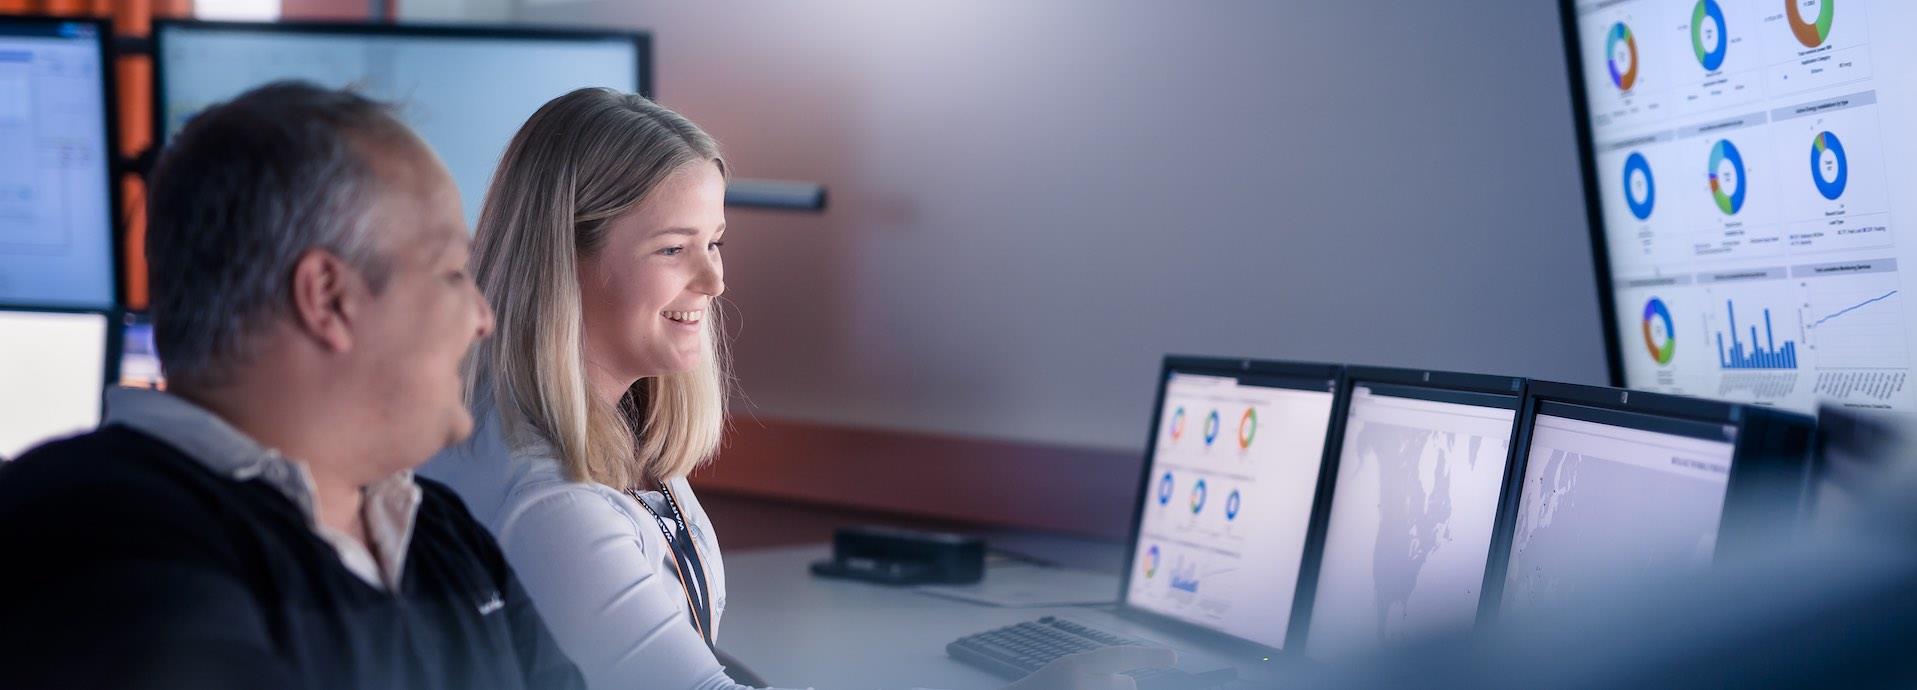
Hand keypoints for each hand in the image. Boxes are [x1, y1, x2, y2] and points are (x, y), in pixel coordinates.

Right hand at [1003, 646, 1177, 689]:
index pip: (1119, 656)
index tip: (1172, 657)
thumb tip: (1132, 683)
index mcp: (1074, 667)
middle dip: (1117, 686)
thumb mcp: (1067, 670)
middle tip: (1088, 686)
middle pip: (1126, 685)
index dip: (1148, 655)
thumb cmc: (1044, 688)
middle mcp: (1082, 685)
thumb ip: (1097, 671)